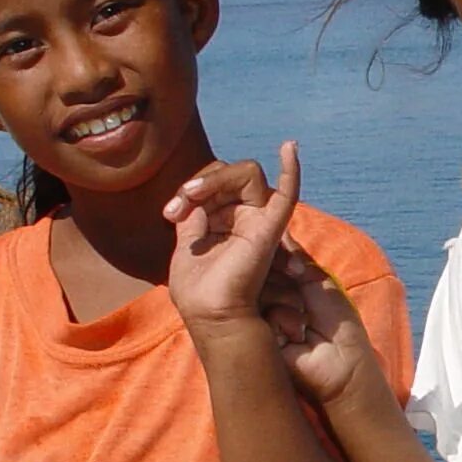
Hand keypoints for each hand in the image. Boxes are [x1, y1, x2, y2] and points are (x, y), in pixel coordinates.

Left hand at [164, 143, 301, 336]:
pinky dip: (292, 169)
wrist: (212, 315)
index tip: (169, 214)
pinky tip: (290, 147)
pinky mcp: (271, 229)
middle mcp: (246, 218)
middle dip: (199, 183)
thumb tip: (191, 197)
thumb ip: (193, 219)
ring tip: (192, 196)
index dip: (190, 190)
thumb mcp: (188, 245)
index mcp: (226, 222)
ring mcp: (260, 221)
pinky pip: (289, 193)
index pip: (213, 184)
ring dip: (216, 178)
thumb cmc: (199, 291)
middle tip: (178, 206)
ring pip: (247, 174)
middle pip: (228, 174)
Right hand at [261, 246, 383, 409]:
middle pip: (257, 271)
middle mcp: (268, 296)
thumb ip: (295, 257)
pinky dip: (283, 319)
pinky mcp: (255, 334)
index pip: (267, 257)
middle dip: (281, 276)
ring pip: (256, 290)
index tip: (293, 266)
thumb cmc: (338, 323)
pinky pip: (259, 312)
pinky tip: (296, 335)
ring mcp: (259, 315)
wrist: (341, 363)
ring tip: (305, 323)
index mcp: (284, 283)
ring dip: (287, 302)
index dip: (276, 255)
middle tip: (301, 293)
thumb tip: (280, 230)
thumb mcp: (318, 281)